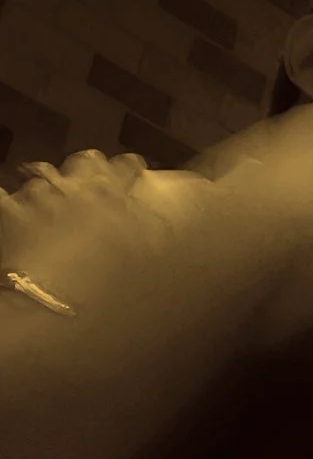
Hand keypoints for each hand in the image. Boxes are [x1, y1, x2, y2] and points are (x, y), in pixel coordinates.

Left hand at [2, 150, 183, 302]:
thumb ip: (147, 226)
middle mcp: (76, 184)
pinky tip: (20, 217)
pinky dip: (16, 205)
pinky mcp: (9, 208)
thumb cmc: (102, 278)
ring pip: (46, 177)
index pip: (128, 164)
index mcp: (113, 192)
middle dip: (89, 172)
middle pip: (86, 160)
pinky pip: (9, 196)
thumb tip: (153, 216)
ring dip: (52, 190)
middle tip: (91, 190)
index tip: (133, 177)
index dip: (131, 169)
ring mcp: (39, 194)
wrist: (48, 297)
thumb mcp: (139, 253)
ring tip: (54, 211)